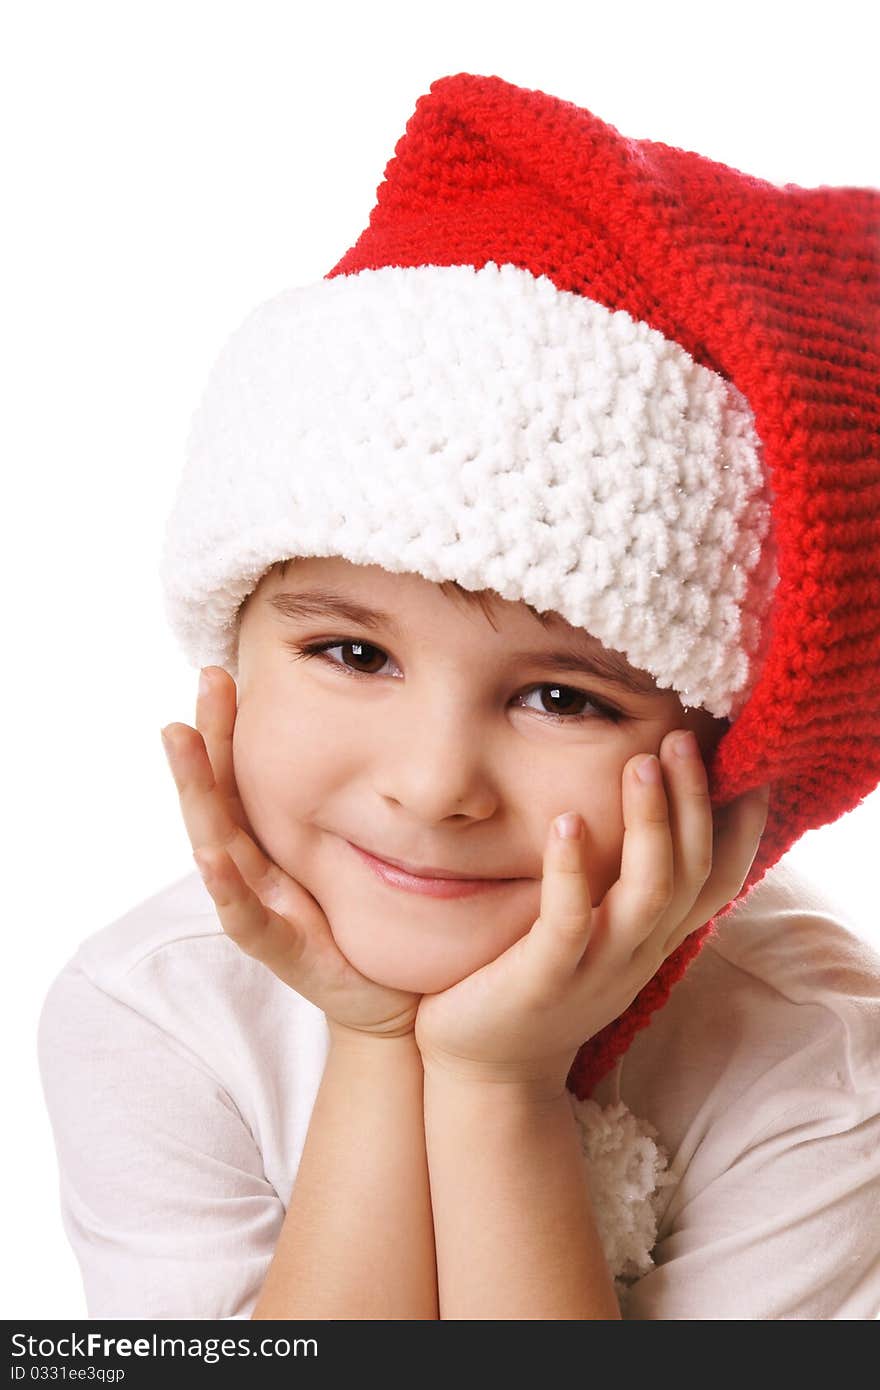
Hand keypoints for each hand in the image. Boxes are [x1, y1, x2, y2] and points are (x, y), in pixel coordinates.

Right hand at [161, 666, 420, 1039]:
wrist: (396, 1002)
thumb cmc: (375, 923)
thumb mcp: (366, 849)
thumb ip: (367, 800)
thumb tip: (392, 730)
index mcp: (275, 844)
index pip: (243, 775)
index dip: (229, 726)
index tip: (224, 672)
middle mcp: (259, 870)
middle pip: (222, 796)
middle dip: (208, 737)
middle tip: (206, 677)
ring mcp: (263, 908)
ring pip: (218, 841)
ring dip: (197, 790)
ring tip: (178, 737)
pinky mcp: (281, 950)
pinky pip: (245, 915)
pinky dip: (225, 884)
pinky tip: (212, 852)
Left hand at [414, 730, 770, 1097]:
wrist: (488, 1073)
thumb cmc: (537, 986)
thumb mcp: (599, 937)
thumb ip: (624, 890)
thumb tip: (641, 821)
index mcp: (653, 938)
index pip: (718, 880)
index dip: (742, 828)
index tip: (749, 769)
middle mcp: (639, 951)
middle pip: (691, 871)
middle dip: (693, 801)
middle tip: (679, 738)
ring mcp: (597, 967)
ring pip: (649, 891)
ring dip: (650, 823)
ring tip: (640, 763)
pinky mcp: (545, 978)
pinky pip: (570, 920)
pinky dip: (572, 870)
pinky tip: (567, 821)